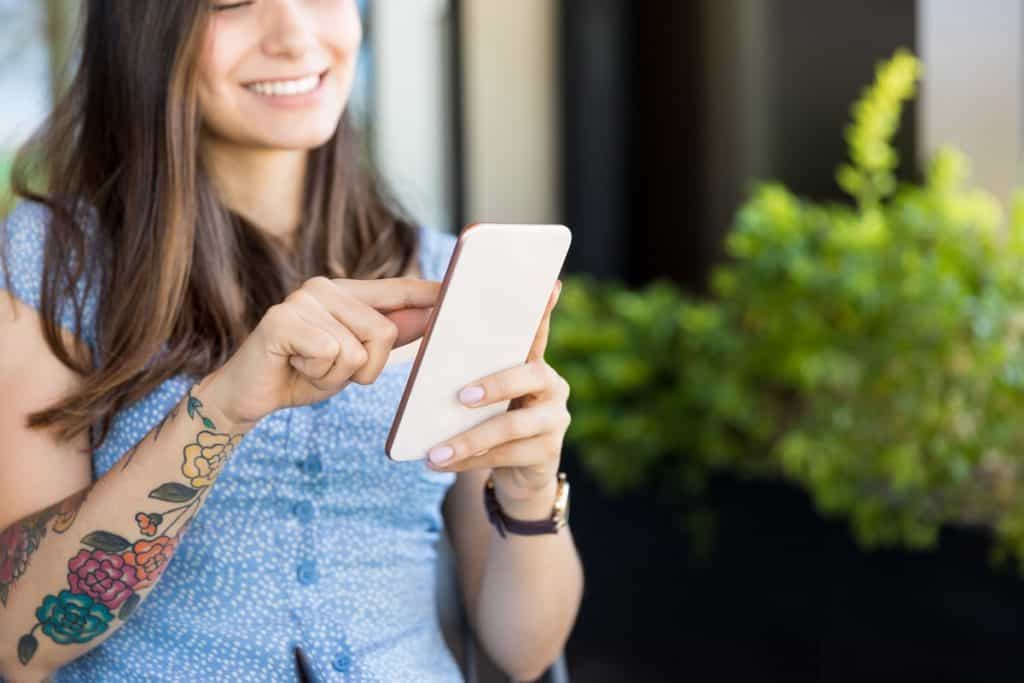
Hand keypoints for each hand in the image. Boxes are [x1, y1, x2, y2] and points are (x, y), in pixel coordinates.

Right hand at [200, 276, 441, 429]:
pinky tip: (294, 367)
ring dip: (336, 375)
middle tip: (326, 368)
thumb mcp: (354, 358)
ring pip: (358, 349)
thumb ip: (389, 335)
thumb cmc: (302, 374)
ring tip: (308, 368)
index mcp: (344, 293)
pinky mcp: (283, 319)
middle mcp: (323, 287)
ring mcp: (302, 300)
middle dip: (363, 368)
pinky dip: (317, 375)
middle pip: (384, 332)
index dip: (427, 295)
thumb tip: (432, 316)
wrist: (249, 395)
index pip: (396, 290)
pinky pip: (332, 354)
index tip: (456, 291)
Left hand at [426, 280, 570, 514]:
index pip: (536, 332)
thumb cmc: (494, 419)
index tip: (550, 285)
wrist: (520, 473)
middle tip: (460, 396)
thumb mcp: (487, 393)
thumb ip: (472, 370)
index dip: (543, 311)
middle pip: (528, 377)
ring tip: (436, 451)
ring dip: (469, 439)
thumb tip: (427, 343)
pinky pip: (505, 456)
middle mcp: (552, 385)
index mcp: (534, 363)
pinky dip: (469, 461)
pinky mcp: (548, 452)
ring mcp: (554, 419)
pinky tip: (441, 463)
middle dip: (494, 385)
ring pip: (512, 426)